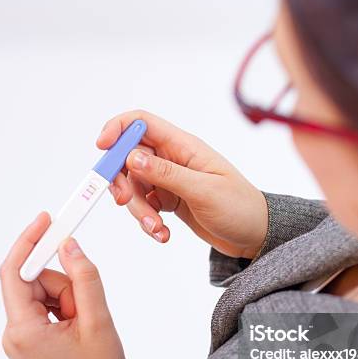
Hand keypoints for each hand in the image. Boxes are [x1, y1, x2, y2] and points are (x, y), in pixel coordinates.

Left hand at [0, 212, 125, 358]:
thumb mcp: (97, 320)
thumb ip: (84, 277)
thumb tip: (69, 244)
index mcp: (24, 330)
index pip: (15, 272)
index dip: (30, 242)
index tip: (46, 219)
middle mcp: (13, 333)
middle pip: (34, 282)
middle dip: (63, 285)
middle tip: (85, 307)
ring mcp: (19, 338)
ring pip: (41, 293)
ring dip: (67, 298)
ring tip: (84, 324)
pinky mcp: (28, 340)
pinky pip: (43, 307)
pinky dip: (63, 307)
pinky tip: (77, 326)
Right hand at [98, 110, 267, 259]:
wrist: (255, 235)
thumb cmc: (239, 207)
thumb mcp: (203, 191)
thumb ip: (167, 174)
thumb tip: (132, 157)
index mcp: (183, 146)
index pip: (142, 123)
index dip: (118, 130)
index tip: (102, 148)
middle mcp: (173, 159)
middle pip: (129, 159)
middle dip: (123, 183)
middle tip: (126, 204)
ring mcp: (170, 180)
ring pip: (134, 187)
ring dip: (138, 210)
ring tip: (157, 229)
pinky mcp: (169, 200)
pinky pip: (145, 206)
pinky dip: (148, 221)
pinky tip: (163, 234)